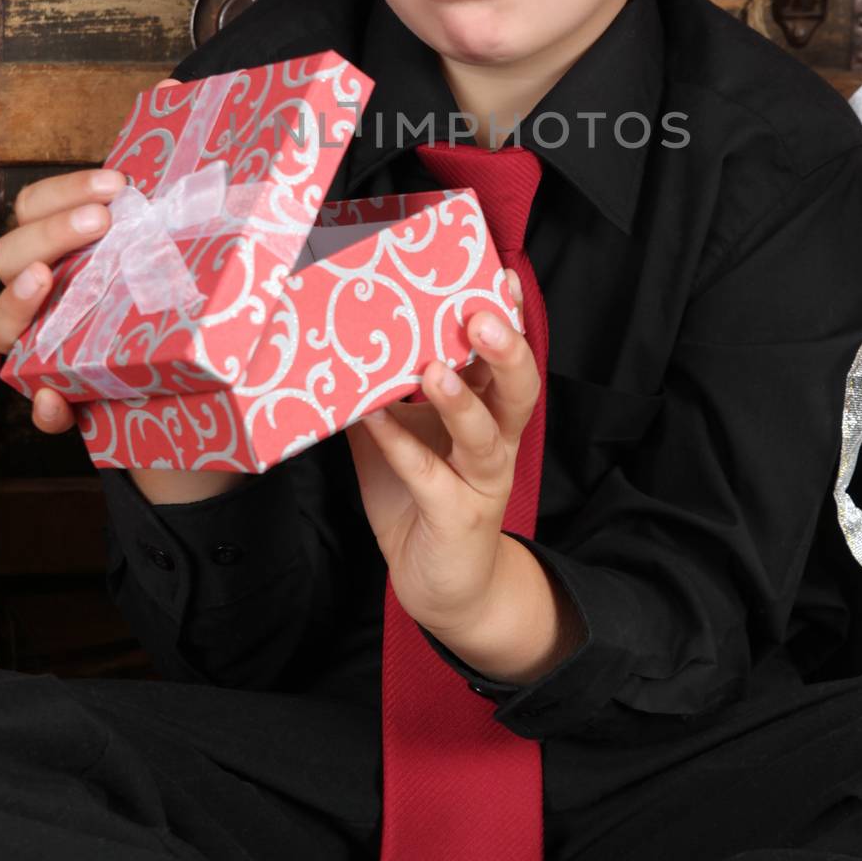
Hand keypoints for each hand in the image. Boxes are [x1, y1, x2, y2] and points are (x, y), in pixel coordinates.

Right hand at [0, 146, 249, 503]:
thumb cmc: (178, 292)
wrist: (209, 382)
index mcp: (68, 247)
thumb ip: (174, 175)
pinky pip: (41, 407)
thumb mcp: (182, 233)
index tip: (117, 183)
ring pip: (4, 327)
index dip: (64, 190)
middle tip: (102, 222)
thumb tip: (173, 92)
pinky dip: (45, 405)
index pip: (35, 206)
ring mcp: (47, 346)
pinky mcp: (68, 399)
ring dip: (20, 302)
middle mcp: (47, 292)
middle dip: (50, 231)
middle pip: (10, 255)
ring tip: (49, 282)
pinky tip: (57, 398)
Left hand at [343, 271, 540, 637]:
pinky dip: (403, 446)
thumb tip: (344, 340)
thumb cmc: (420, 496)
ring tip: (435, 367)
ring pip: (485, 434)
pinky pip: (430, 476)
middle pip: (517, 388)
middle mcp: (495, 441)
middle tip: (482, 315)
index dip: (509, 317)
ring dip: (461, 399)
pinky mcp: (456, 516)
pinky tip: (379, 421)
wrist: (441, 585)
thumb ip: (383, 393)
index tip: (499, 274)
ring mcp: (481, 481)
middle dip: (505, 350)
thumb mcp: (401, 435)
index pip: (504, 357)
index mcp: (488, 412)